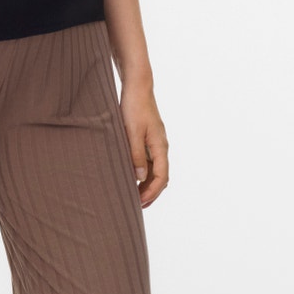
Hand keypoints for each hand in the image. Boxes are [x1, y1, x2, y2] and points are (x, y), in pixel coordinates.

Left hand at [119, 83, 167, 207]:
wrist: (137, 87)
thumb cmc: (133, 108)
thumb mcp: (132, 133)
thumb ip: (136, 156)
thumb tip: (140, 178)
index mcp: (160, 146)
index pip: (162, 177)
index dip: (152, 192)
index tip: (141, 203)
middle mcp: (161, 146)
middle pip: (161, 176)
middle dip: (152, 192)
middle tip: (138, 206)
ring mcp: (156, 143)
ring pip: (156, 170)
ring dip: (148, 184)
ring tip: (135, 196)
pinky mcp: (150, 139)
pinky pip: (150, 161)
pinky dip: (144, 173)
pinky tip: (134, 177)